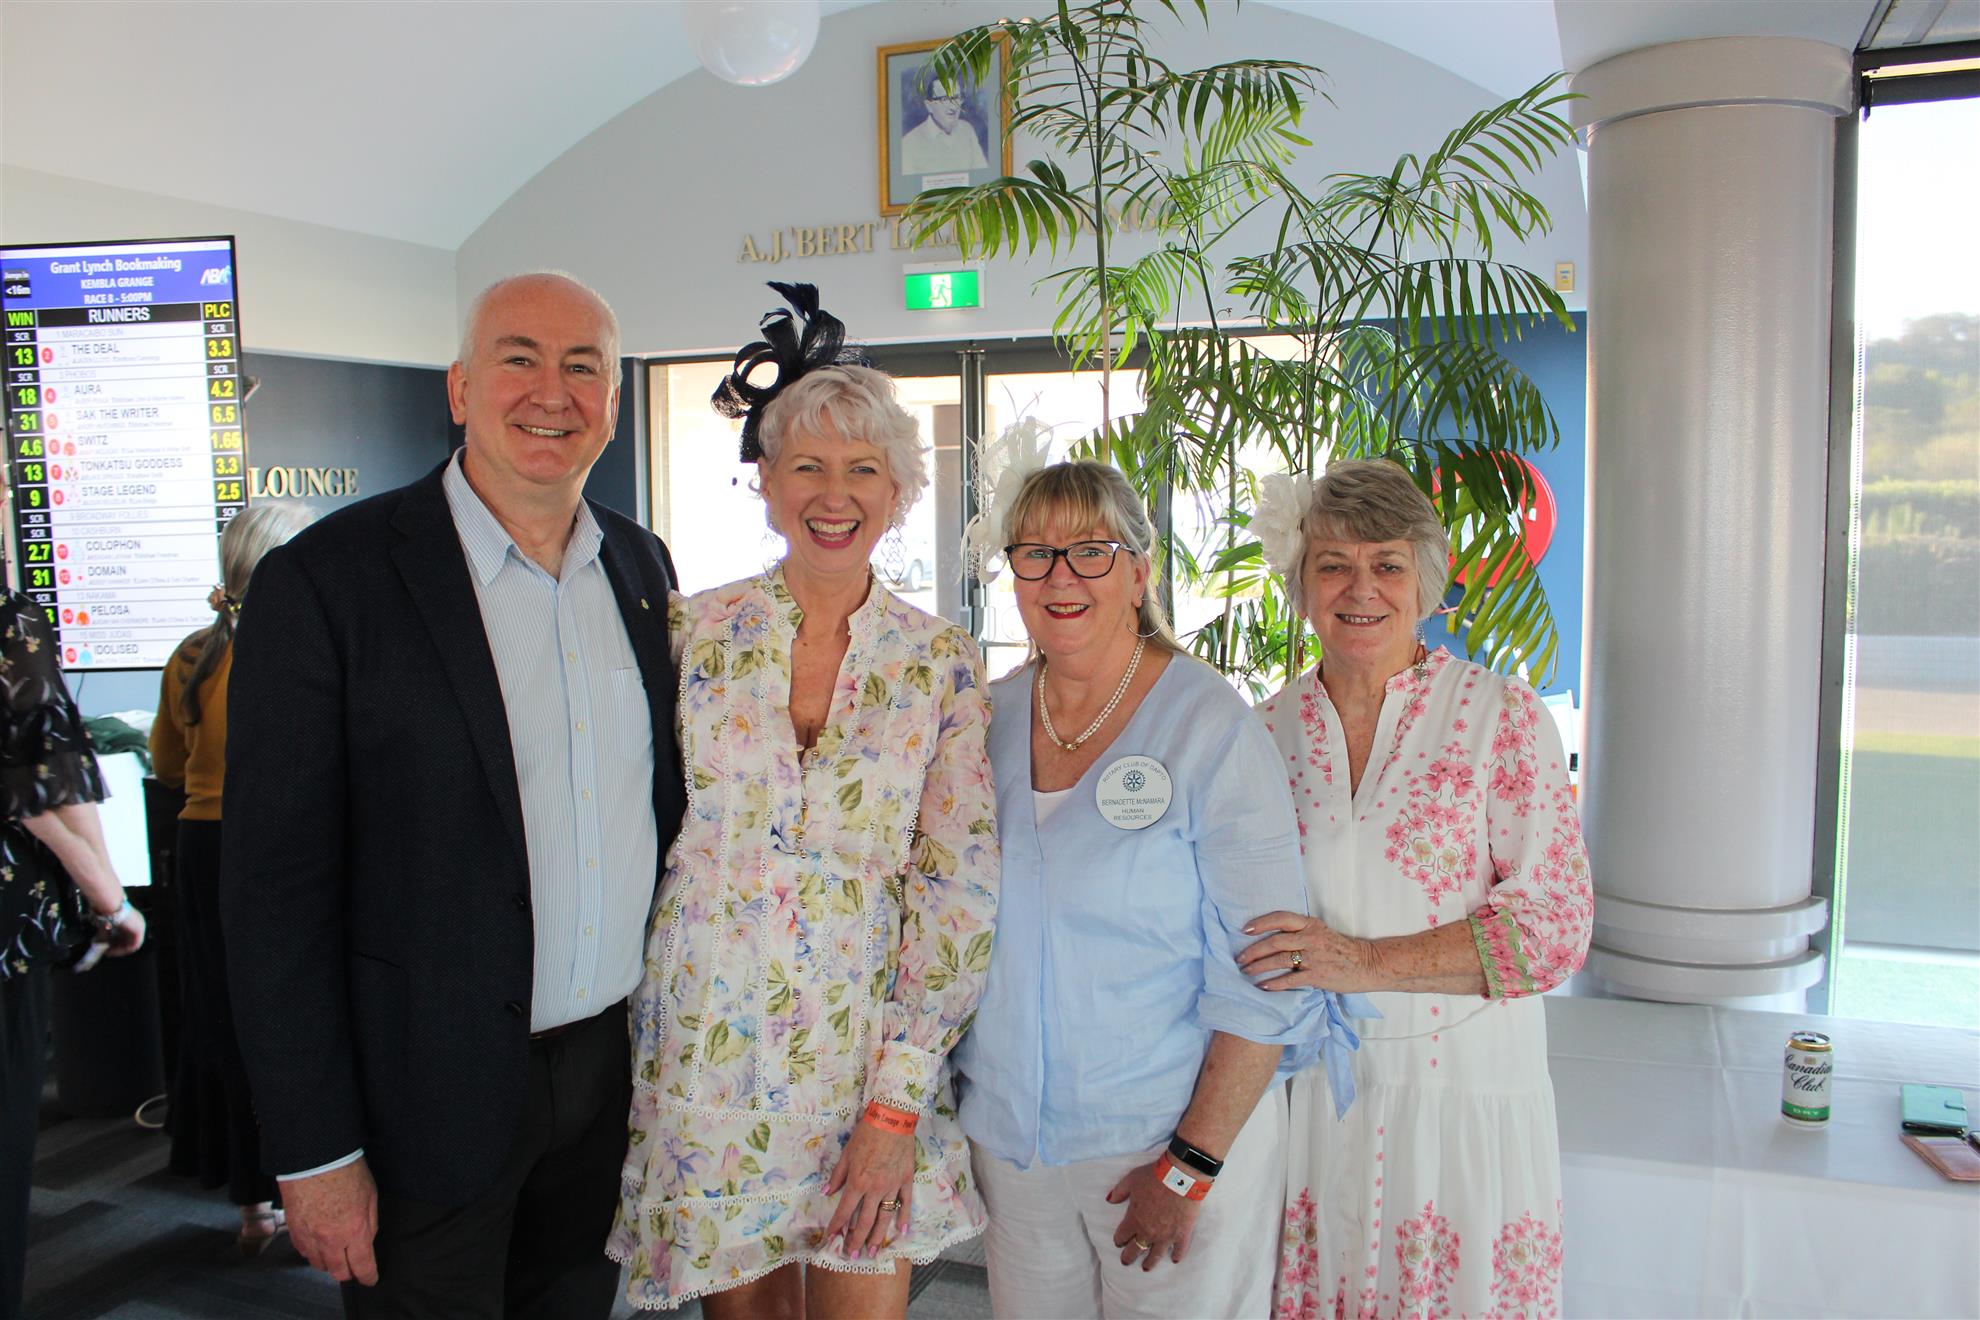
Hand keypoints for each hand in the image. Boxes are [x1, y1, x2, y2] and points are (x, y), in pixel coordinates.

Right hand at [99, 903, 144, 956]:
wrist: (108, 903)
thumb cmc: (104, 910)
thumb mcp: (104, 924)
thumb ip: (104, 934)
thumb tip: (98, 943)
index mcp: (130, 918)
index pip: (126, 935)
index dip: (116, 943)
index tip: (106, 948)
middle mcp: (137, 921)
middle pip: (129, 939)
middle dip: (116, 947)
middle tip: (107, 952)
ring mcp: (140, 925)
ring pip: (131, 943)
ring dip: (119, 949)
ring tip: (108, 952)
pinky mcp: (139, 930)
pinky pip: (133, 945)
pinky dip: (123, 950)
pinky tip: (113, 951)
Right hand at [278, 1158, 378, 1284]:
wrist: (314, 1157)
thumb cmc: (346, 1170)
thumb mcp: (370, 1196)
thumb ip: (369, 1224)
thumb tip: (366, 1241)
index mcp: (355, 1230)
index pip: (362, 1266)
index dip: (368, 1276)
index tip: (370, 1279)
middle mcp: (331, 1239)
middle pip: (339, 1272)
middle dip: (349, 1272)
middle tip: (354, 1267)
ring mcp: (310, 1236)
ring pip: (319, 1265)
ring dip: (330, 1263)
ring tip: (336, 1253)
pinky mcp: (294, 1230)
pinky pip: (303, 1252)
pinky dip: (313, 1252)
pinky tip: (319, 1243)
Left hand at [823, 1118, 915, 1258]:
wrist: (892, 1119)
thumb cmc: (866, 1134)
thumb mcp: (846, 1154)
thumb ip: (837, 1176)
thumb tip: (826, 1194)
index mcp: (857, 1182)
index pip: (845, 1211)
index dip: (837, 1225)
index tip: (831, 1238)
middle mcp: (875, 1189)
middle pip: (865, 1221)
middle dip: (857, 1240)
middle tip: (853, 1255)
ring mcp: (892, 1186)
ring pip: (885, 1217)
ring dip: (877, 1236)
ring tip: (872, 1251)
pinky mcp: (906, 1180)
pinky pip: (905, 1203)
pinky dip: (904, 1218)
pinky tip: (902, 1231)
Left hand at [1106, 1160, 1201, 1269]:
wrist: (1180, 1178)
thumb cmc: (1154, 1177)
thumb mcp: (1131, 1180)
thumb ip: (1119, 1191)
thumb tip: (1109, 1200)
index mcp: (1134, 1219)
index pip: (1122, 1236)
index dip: (1119, 1240)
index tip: (1118, 1242)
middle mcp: (1148, 1232)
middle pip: (1135, 1250)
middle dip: (1129, 1257)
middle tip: (1126, 1261)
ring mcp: (1165, 1236)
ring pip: (1155, 1255)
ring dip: (1150, 1263)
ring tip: (1146, 1268)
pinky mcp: (1182, 1234)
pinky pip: (1179, 1250)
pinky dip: (1177, 1256)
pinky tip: (1174, 1260)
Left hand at [1238, 910, 1375, 991]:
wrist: (1368, 964)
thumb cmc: (1342, 950)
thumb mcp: (1321, 933)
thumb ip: (1301, 933)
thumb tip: (1273, 938)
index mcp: (1310, 925)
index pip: (1280, 918)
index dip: (1261, 923)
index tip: (1245, 930)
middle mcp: (1310, 938)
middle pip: (1274, 942)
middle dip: (1253, 951)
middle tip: (1240, 958)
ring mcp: (1314, 957)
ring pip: (1279, 960)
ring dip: (1259, 967)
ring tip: (1247, 972)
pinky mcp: (1317, 975)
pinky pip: (1290, 979)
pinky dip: (1274, 983)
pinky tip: (1263, 986)